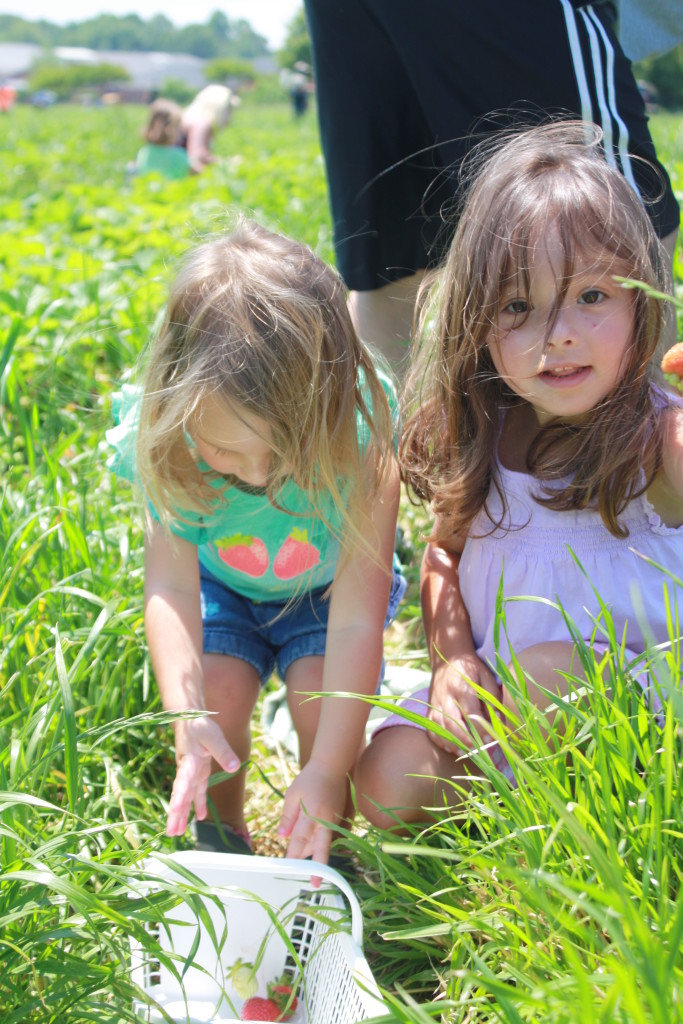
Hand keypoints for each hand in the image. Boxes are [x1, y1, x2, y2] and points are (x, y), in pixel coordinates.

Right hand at [166, 715, 240, 836]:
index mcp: (189, 761)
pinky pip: (196, 792)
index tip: (176, 809)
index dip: (180, 795)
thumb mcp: (213, 736)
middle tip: (171, 833)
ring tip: (176, 834)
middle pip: (180, 794)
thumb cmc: (200, 725)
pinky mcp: (197, 773)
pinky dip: (197, 804)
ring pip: (185, 797)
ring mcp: (191, 773)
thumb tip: (234, 768)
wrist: (190, 719)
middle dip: (176, 814)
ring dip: (182, 814)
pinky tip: (199, 817)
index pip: (183, 780)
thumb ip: (223, 751)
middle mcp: (187, 770)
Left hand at [277, 762, 346, 864]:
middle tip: (313, 883)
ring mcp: (335, 821)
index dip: (294, 854)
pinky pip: (327, 836)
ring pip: (323, 844)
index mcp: (312, 813)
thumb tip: (282, 837)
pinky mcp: (339, 820)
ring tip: (297, 855)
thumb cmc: (309, 779)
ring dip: (311, 852)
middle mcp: (326, 820)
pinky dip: (317, 843)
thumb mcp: (293, 795)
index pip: (300, 839)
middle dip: (317, 867)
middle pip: (321, 848)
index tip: (288, 866)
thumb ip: (288, 817)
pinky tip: (308, 845)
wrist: (332, 766)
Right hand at [427, 653, 498, 754]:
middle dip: (468, 741)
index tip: (492, 738)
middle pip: (453, 725)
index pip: (471, 715)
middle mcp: (445, 698)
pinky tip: (455, 746)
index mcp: (461, 688)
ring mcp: (435, 704)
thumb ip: (492, 698)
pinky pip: (432, 731)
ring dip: (455, 744)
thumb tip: (498, 721)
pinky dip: (443, 742)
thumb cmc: (471, 667)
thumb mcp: (486, 676)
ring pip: (441, 730)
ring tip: (469, 752)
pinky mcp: (430, 710)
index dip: (482, 730)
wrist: (447, 656)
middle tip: (482, 750)